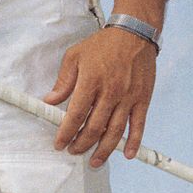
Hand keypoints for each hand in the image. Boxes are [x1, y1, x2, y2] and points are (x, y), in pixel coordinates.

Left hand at [44, 26, 157, 165]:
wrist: (134, 32)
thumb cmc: (103, 44)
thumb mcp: (75, 56)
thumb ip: (63, 81)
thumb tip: (50, 101)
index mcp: (91, 81)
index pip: (76, 115)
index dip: (66, 133)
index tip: (59, 144)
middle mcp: (110, 92)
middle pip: (94, 128)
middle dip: (81, 144)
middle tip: (74, 150)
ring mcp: (128, 97)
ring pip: (114, 131)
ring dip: (103, 150)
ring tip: (94, 161)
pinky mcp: (142, 98)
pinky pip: (139, 124)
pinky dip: (133, 141)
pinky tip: (126, 154)